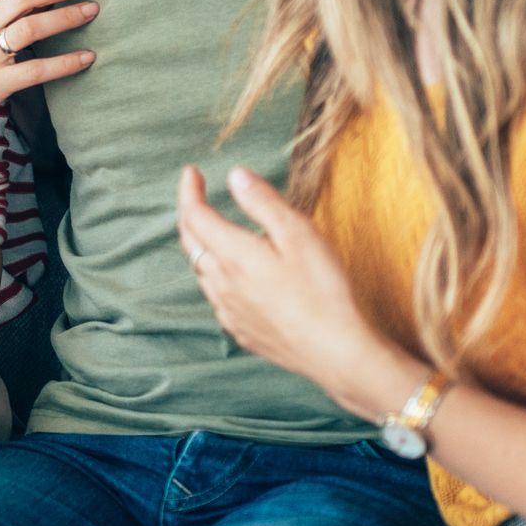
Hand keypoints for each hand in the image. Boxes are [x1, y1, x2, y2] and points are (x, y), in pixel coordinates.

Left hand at [176, 164, 401, 413]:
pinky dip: (218, 275)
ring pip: (202, 271)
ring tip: (215, 229)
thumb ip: (263, 202)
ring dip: (202, 245)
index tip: (191, 171)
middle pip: (191, 242)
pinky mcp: (241, 331)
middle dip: (190, 214)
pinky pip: (217, 296)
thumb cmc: (323, 290)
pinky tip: (235, 275)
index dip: (189, 191)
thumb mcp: (298, 234)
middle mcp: (221, 284)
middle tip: (196, 194)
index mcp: (232, 255)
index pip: (194, 215)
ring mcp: (228, 311)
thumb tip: (234, 175)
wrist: (336, 353)